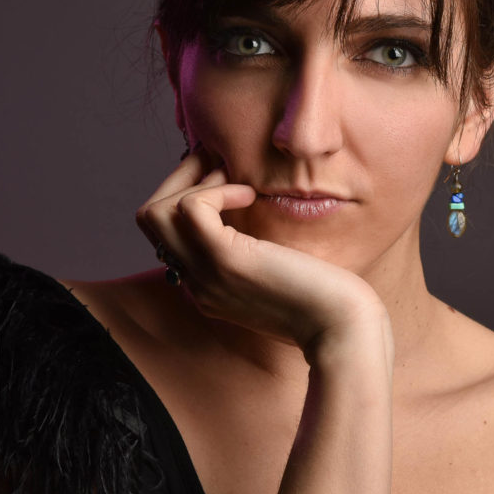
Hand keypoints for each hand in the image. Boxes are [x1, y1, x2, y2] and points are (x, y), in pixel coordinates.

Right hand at [134, 149, 388, 357]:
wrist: (342, 330)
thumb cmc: (326, 301)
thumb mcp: (278, 273)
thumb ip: (256, 252)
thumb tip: (251, 207)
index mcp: (206, 287)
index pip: (165, 234)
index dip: (184, 195)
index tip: (217, 174)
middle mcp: (196, 284)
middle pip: (150, 220)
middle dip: (178, 179)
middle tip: (216, 164)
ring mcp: (205, 275)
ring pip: (156, 213)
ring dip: (191, 179)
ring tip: (231, 175)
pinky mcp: (227, 261)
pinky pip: (191, 208)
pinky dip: (215, 190)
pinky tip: (249, 193)